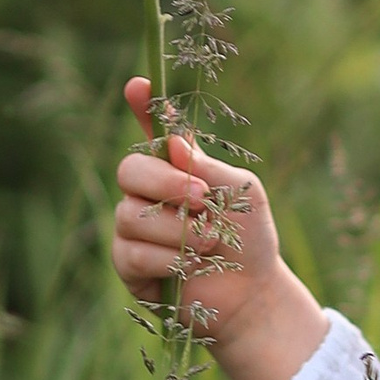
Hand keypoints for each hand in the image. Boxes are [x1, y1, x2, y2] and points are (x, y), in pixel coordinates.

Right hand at [111, 79, 327, 379]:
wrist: (252, 294)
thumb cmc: (249, 240)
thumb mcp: (243, 195)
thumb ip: (210, 169)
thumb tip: (174, 145)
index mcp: (178, 167)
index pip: (152, 130)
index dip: (143, 105)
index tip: (139, 85)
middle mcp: (148, 191)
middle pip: (130, 169)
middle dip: (167, 183)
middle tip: (203, 200)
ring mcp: (133, 227)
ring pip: (131, 215)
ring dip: (177, 231)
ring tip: (209, 245)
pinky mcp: (128, 264)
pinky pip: (130, 252)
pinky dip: (165, 259)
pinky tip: (187, 268)